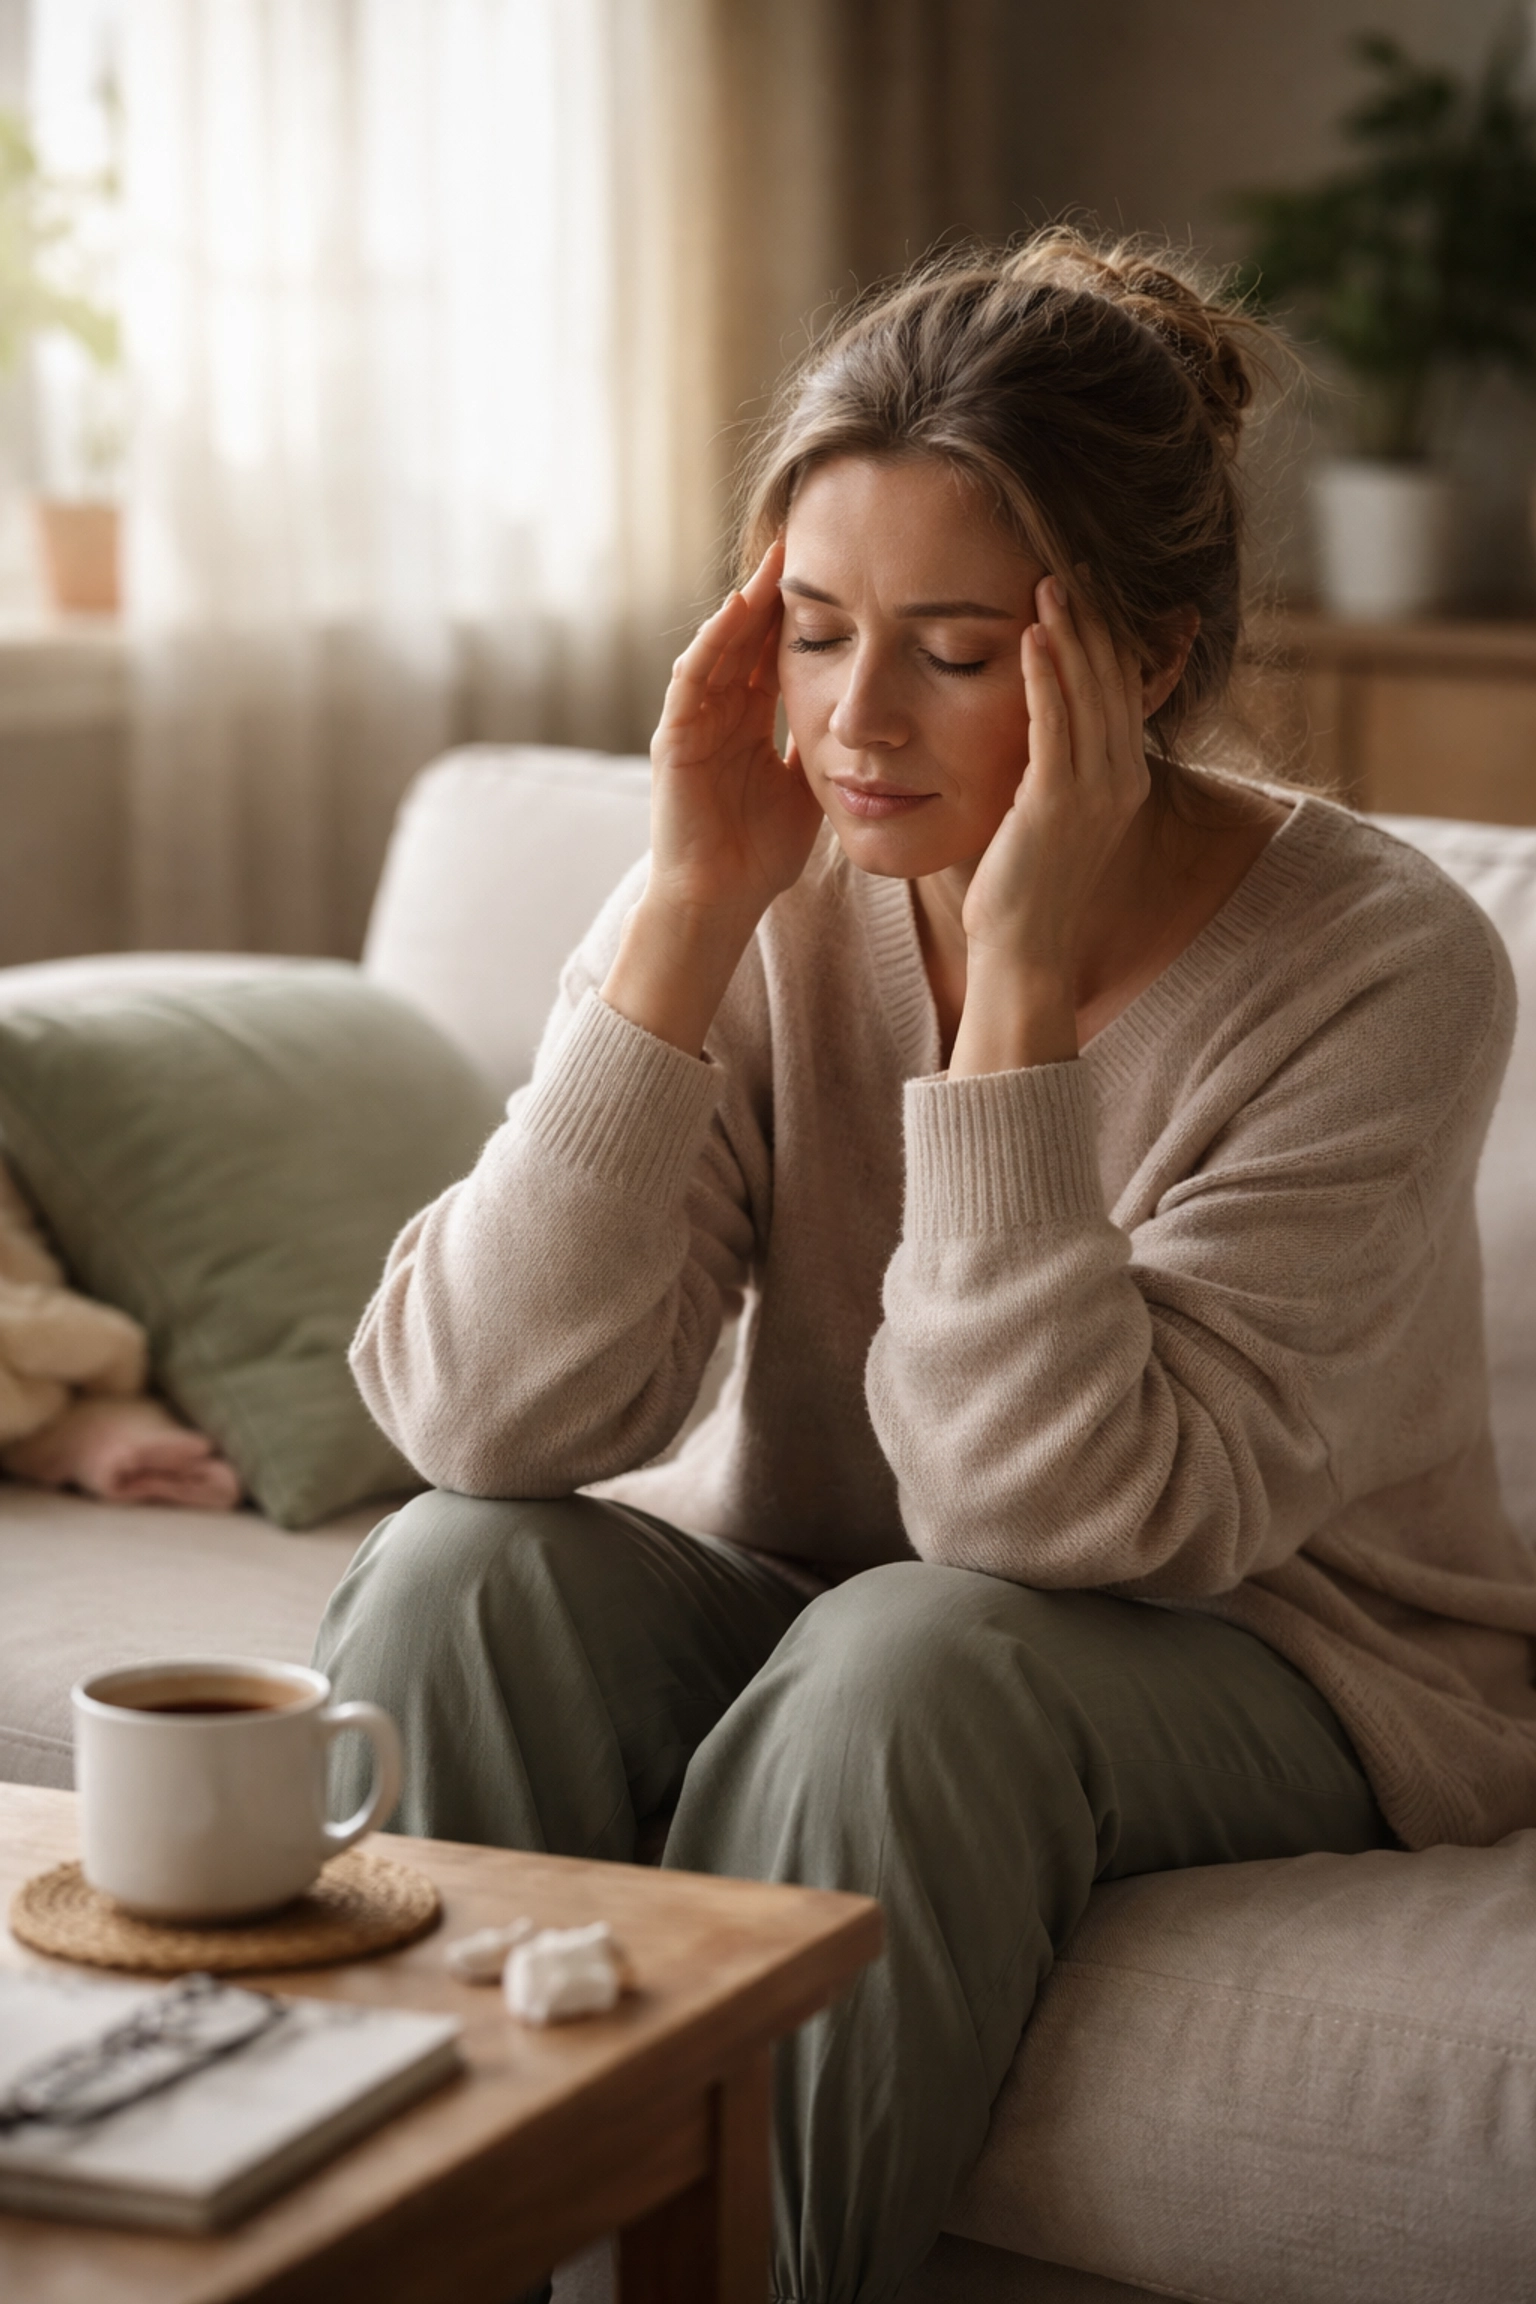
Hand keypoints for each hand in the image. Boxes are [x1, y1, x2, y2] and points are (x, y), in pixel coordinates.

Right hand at [646, 536, 821, 931]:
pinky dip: (711, 644)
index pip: (773, 654)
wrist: (719, 902)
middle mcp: (719, 715)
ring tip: (771, 561)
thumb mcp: (808, 789)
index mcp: (750, 724)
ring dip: (743, 604)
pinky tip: (734, 611)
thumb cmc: (760, 856)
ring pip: (719, 648)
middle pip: (745, 639)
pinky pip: (691, 681)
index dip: (799, 615)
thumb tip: (867, 718)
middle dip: (771, 592)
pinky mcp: (673, 741)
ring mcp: (692, 724)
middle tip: (799, 541)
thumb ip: (824, 749)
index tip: (833, 573)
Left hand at [949, 575, 1149, 1075]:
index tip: (1087, 582)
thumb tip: (1039, 722)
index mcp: (1124, 777)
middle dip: (1096, 616)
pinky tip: (1033, 634)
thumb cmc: (1023, 886)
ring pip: (1090, 693)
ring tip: (1049, 577)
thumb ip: (1052, 764)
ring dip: (1072, 631)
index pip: (1123, 686)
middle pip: (1115, 677)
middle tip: (1074, 557)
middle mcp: (1122, 779)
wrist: (1022, 952)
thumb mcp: (1047, 813)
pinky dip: (1046, 676)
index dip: (1108, 631)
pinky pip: (1056, 726)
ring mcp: (1095, 793)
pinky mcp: (1058, 806)